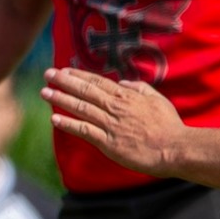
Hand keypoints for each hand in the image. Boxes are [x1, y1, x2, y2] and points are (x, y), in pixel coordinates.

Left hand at [43, 68, 185, 173]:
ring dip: (61, 99)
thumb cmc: (169, 125)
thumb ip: (140, 89)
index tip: (64, 70)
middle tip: (47, 74)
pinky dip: (68, 124)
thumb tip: (124, 83)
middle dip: (64, 81)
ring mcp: (111, 124)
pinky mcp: (108, 142)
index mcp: (127, 96)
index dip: (79, 76)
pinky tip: (54, 119)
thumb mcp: (158, 100)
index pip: (98, 82)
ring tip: (44, 92)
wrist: (175, 148)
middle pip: (85, 91)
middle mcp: (116, 107)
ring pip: (81, 108)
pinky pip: (84, 131)